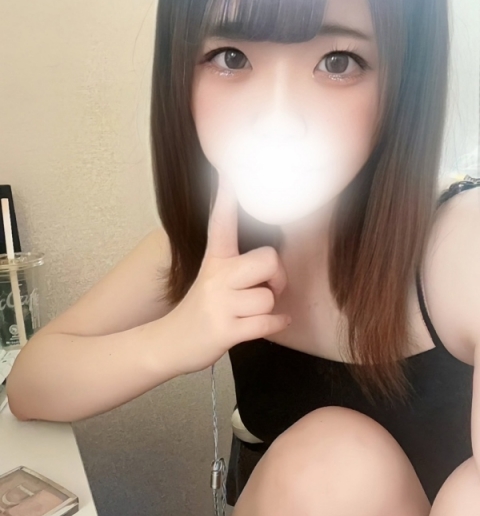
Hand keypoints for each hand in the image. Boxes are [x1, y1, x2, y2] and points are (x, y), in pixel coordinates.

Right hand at [167, 172, 290, 373]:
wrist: (169, 343)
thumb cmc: (200, 309)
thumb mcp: (211, 278)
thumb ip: (235, 264)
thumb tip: (271, 259)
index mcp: (215, 261)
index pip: (221, 223)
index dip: (226, 198)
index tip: (228, 172)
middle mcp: (217, 277)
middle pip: (269, 260)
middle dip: (277, 276)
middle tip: (268, 287)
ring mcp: (219, 303)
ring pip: (269, 297)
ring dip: (269, 308)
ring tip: (252, 312)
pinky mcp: (225, 329)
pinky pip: (268, 322)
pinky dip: (277, 323)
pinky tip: (274, 322)